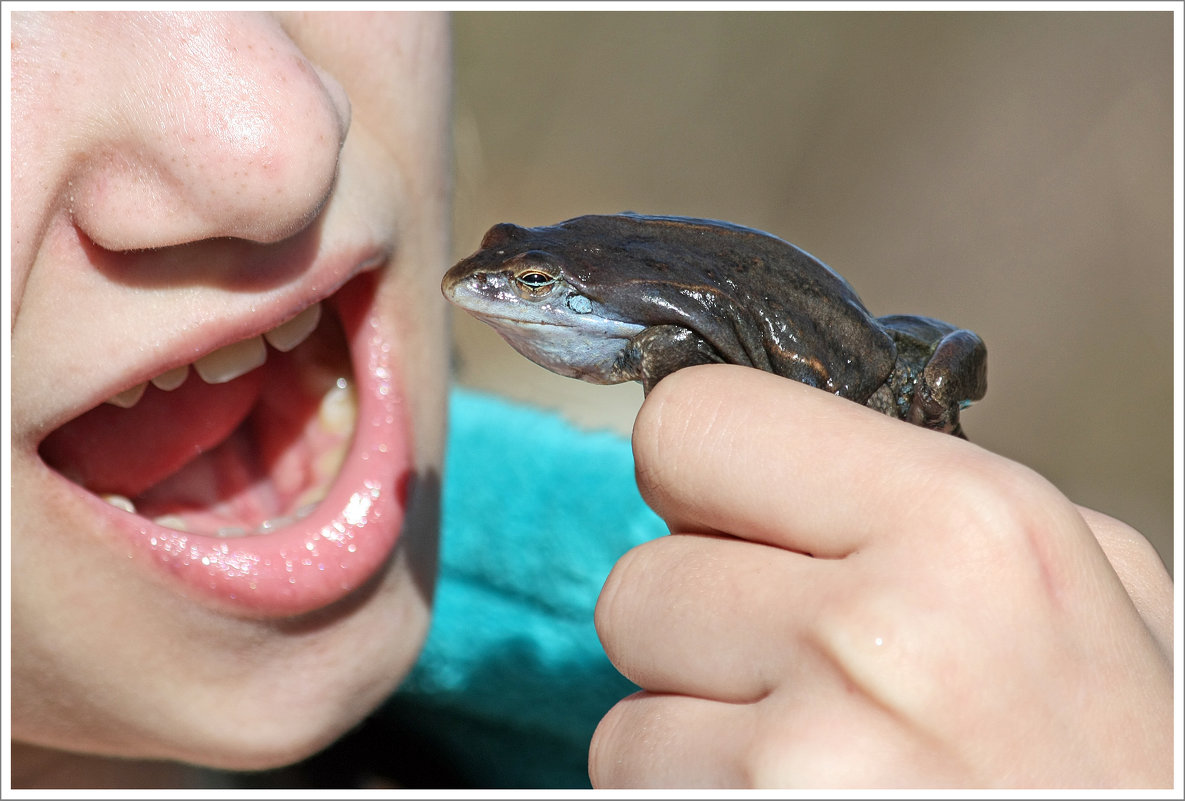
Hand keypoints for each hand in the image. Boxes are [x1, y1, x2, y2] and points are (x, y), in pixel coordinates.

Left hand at [589, 365, 1172, 787]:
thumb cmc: (1124, 761)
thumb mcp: (1095, 585)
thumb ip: (935, 494)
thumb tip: (785, 447)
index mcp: (965, 523)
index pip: (688, 423)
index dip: (695, 474)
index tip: (727, 517)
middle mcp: (875, 632)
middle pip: (636, 580)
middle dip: (696, 621)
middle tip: (790, 665)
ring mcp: (804, 760)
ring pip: (622, 706)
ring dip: (690, 728)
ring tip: (807, 754)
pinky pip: (633, 786)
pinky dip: (689, 793)